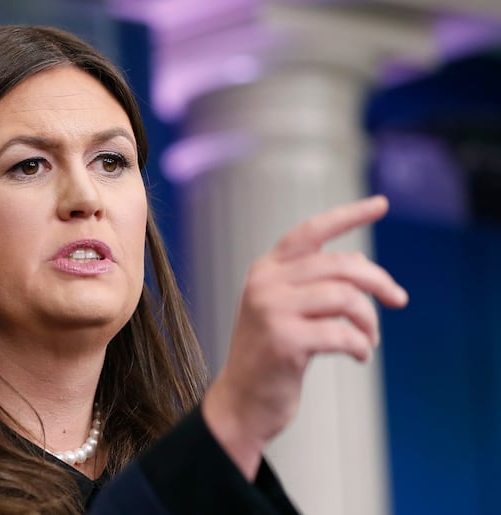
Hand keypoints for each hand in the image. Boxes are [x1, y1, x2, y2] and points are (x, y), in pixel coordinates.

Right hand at [202, 195, 407, 478]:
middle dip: (378, 282)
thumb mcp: (285, 309)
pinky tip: (360, 354)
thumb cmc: (271, 355)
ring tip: (370, 338)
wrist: (242, 402)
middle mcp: (265, 283)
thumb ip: (313, 283)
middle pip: (340, 265)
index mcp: (265, 270)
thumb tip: (365, 268)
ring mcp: (272, 310)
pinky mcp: (285, 340)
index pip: (311, 231)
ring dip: (369, 321)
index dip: (349, 215)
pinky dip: (361, 345)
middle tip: (398, 300)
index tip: (381, 204)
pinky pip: (342, 333)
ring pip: (346, 298)